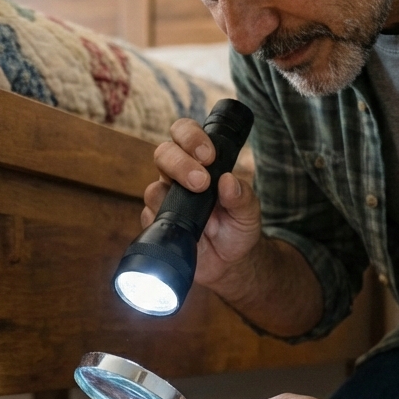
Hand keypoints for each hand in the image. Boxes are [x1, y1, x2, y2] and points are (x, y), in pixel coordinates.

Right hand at [146, 118, 261, 286]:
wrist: (227, 264)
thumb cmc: (237, 230)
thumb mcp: (249, 213)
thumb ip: (243, 197)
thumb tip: (229, 181)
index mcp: (200, 163)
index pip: (185, 134)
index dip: (191, 137)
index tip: (208, 156)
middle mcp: (178, 177)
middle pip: (163, 154)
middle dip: (179, 163)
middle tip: (200, 182)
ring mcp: (165, 201)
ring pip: (153, 187)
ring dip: (170, 195)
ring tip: (194, 213)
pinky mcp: (157, 224)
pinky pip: (149, 218)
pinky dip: (163, 221)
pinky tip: (181, 230)